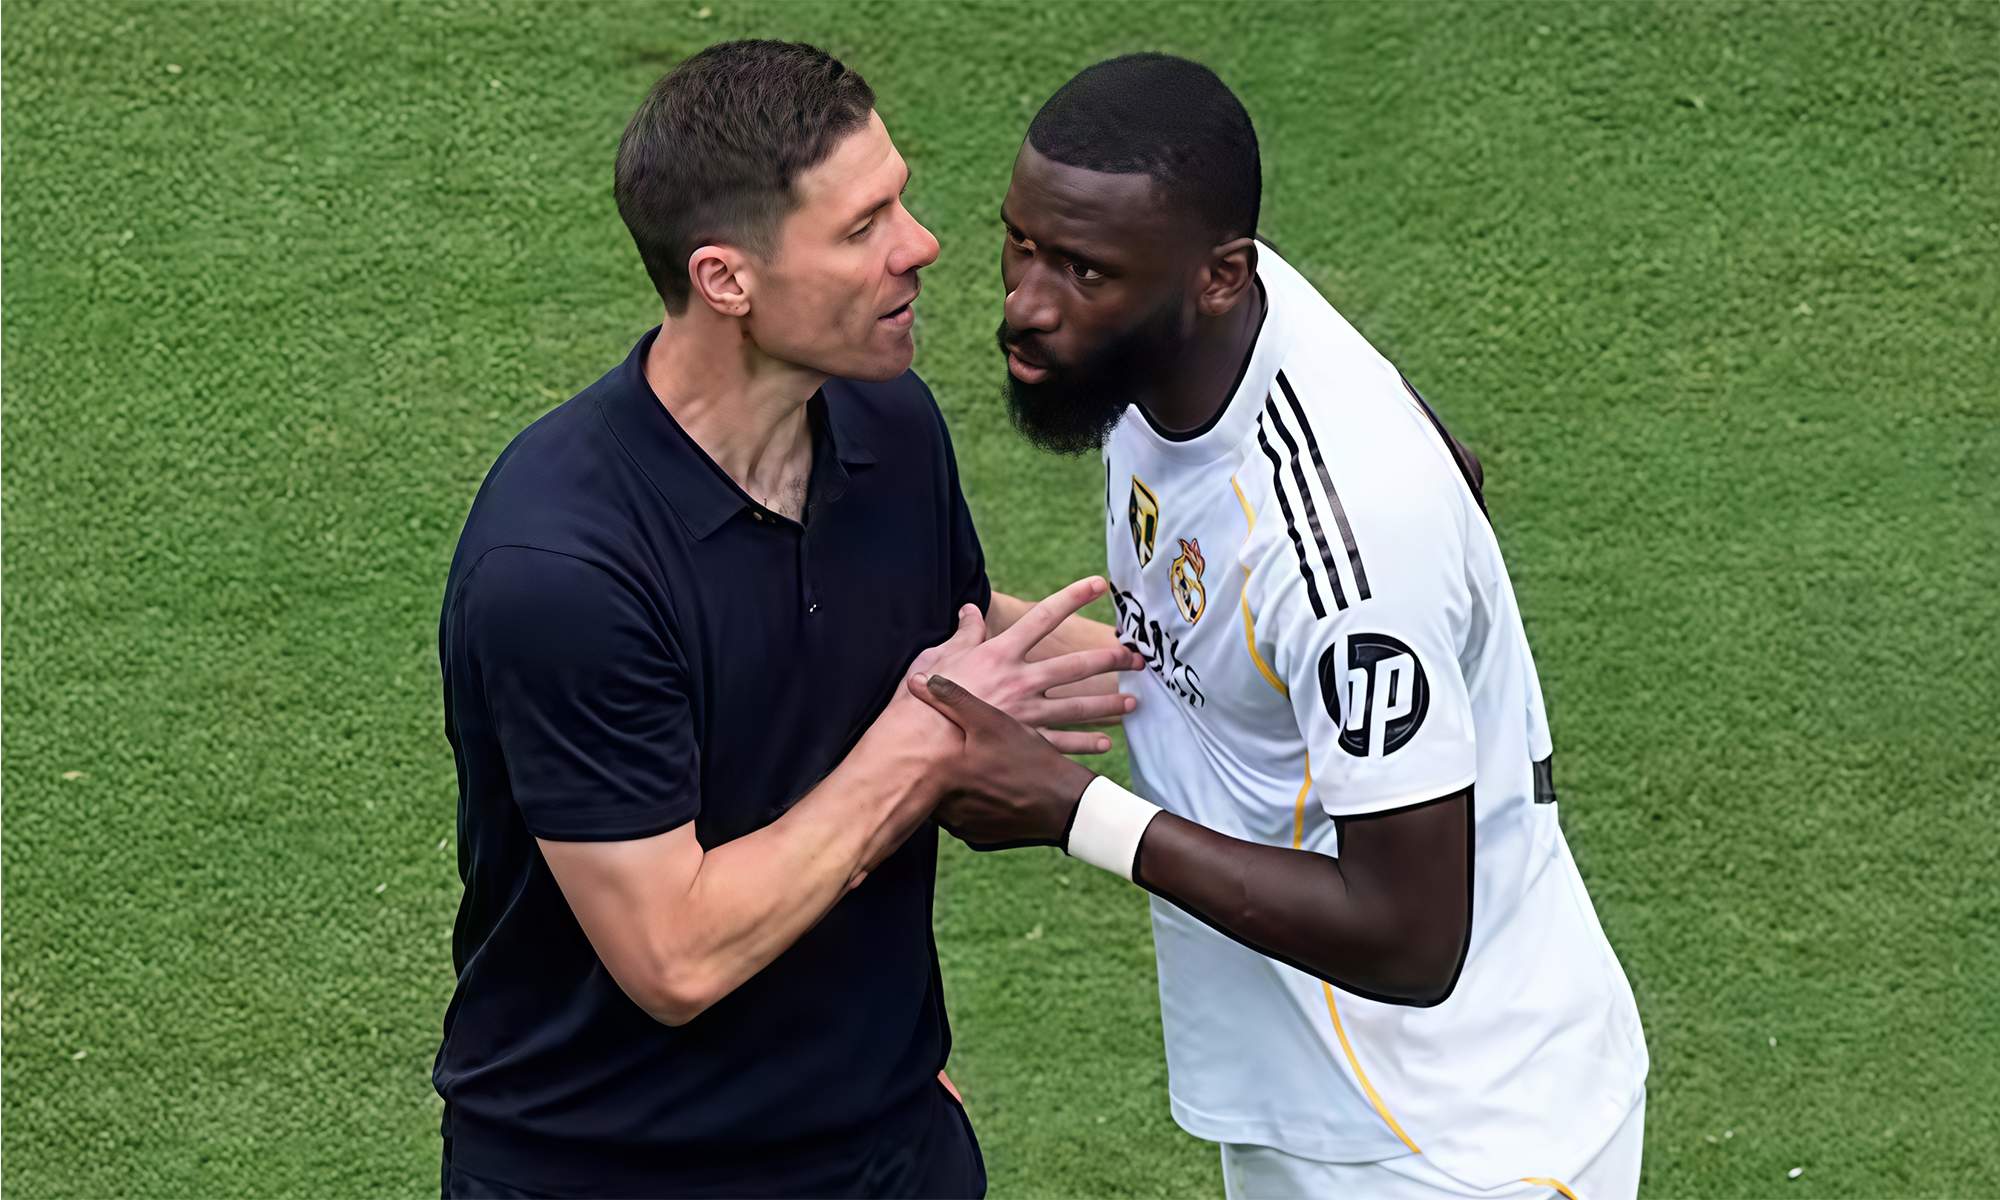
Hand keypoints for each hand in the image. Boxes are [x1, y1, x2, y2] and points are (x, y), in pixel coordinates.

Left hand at [908, 673, 1097, 850]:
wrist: (1063, 805)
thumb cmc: (1027, 758)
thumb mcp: (991, 722)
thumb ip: (952, 699)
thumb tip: (917, 680)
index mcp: (942, 774)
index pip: (911, 762)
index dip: (914, 747)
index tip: (915, 738)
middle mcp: (945, 806)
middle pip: (926, 784)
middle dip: (933, 769)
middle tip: (946, 752)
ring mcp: (960, 826)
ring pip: (943, 803)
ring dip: (950, 788)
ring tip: (967, 769)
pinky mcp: (976, 839)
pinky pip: (963, 820)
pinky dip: (969, 806)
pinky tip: (984, 791)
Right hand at [915, 578, 1143, 754]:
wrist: (918, 746)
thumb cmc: (919, 699)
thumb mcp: (937, 655)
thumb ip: (963, 633)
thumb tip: (970, 610)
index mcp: (1000, 653)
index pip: (1043, 617)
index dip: (1072, 597)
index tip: (1099, 584)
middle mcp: (1020, 680)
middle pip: (1076, 665)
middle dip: (1110, 659)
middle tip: (1137, 658)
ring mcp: (1026, 714)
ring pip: (1078, 705)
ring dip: (1108, 704)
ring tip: (1132, 702)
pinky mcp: (1023, 743)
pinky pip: (1061, 743)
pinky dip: (1084, 743)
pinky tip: (1104, 743)